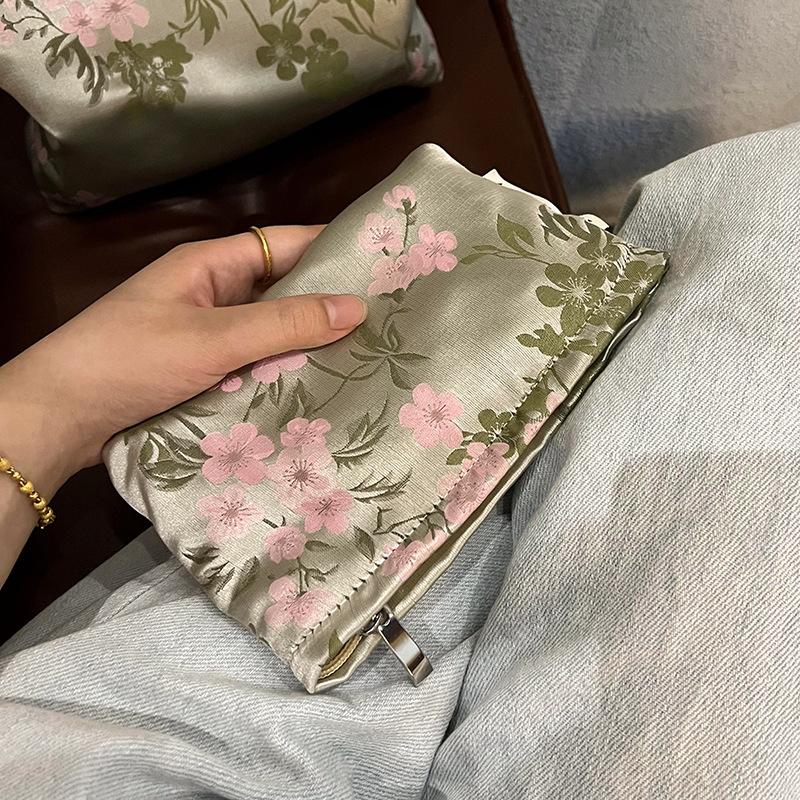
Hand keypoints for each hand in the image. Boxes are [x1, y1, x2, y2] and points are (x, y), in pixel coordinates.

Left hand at [0, 225, 365, 579]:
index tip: (384, 263)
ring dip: (306, 345)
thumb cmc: (131, 360)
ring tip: (366, 358)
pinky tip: (316, 390)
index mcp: (210, 266)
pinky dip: (280, 374)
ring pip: (269, 333)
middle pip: (281, 291)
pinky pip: (253, 365)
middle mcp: (211, 294)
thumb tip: (357, 307)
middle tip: (387, 322)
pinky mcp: (200, 373)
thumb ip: (283, 324)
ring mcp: (205, 336)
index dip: (332, 249)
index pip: (284, 245)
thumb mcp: (213, 339)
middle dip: (328, 305)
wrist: (60, 417)